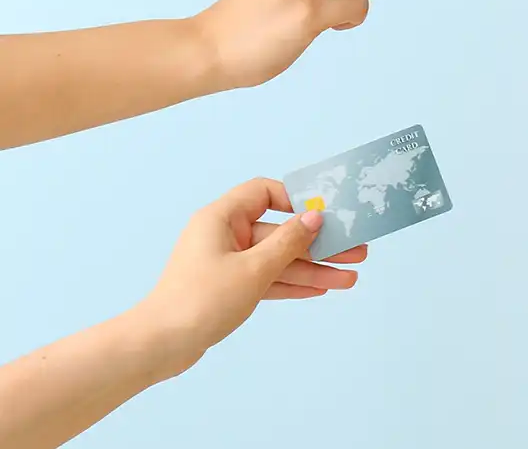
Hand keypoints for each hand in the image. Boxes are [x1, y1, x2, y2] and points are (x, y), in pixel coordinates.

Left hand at [135, 179, 366, 369]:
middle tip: (356, 252)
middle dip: (318, 245)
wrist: (160, 345)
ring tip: (349, 279)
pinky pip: (267, 279)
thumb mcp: (254, 269)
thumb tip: (315, 216)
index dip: (296, 199)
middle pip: (280, 232)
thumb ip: (289, 241)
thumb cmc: (203, 299)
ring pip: (277, 260)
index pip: (264, 192)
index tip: (326, 214)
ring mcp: (226, 263)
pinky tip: (321, 289)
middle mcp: (224, 235)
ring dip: (312, 269)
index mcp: (222, 218)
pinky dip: (291, 284)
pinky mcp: (228, 288)